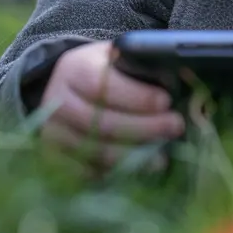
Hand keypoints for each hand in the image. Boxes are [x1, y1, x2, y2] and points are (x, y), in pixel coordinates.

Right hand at [38, 40, 183, 170]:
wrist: (66, 92)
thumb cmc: (101, 74)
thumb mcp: (116, 59)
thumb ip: (138, 66)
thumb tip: (180, 79)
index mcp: (74, 69)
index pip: (103, 85)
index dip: (136, 97)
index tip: (166, 101)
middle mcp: (57, 101)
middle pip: (102, 123)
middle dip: (145, 128)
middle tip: (175, 127)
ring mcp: (52, 133)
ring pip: (96, 152)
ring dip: (134, 156)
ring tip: (163, 157)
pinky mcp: (54, 159)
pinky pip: (87, 173)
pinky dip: (115, 173)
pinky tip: (137, 169)